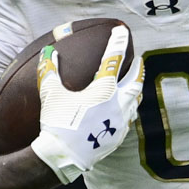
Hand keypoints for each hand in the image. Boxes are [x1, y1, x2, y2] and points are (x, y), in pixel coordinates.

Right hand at [29, 25, 142, 183]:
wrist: (63, 157)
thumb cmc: (57, 123)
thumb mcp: (51, 94)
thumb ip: (49, 71)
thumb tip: (49, 53)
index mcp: (104, 89)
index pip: (114, 58)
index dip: (118, 42)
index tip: (122, 31)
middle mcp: (118, 103)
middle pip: (135, 80)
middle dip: (138, 68)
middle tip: (139, 60)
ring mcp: (121, 121)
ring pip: (136, 100)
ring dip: (136, 88)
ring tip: (135, 83)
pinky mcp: (119, 136)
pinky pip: (130, 118)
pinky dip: (130, 107)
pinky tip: (126, 109)